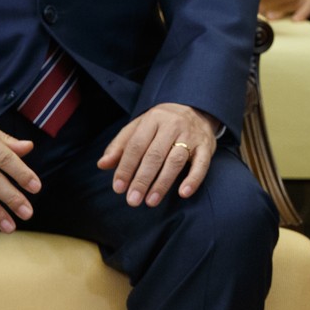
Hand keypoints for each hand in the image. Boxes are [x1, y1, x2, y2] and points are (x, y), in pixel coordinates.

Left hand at [97, 102, 217, 205]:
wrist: (196, 108)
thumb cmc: (162, 124)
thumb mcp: (139, 128)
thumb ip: (120, 146)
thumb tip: (102, 164)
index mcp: (153, 119)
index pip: (136, 145)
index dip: (126, 168)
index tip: (118, 188)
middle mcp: (173, 125)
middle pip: (155, 154)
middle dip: (142, 179)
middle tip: (133, 200)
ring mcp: (191, 135)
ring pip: (175, 160)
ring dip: (162, 183)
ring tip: (151, 201)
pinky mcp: (206, 146)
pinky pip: (201, 164)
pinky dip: (193, 179)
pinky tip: (183, 193)